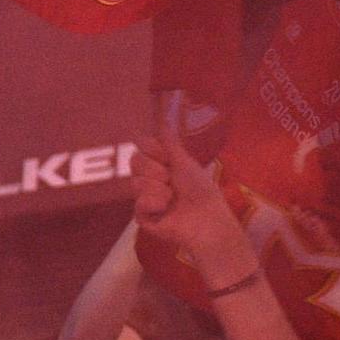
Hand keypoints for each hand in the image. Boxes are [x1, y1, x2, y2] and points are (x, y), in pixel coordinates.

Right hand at [134, 128, 253, 291]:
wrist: (205, 219)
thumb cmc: (201, 190)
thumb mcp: (185, 162)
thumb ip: (170, 142)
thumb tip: (163, 119)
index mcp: (162, 163)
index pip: (141, 146)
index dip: (151, 148)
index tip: (165, 156)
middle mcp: (151, 178)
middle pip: (134, 161)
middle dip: (155, 169)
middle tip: (171, 179)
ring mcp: (145, 197)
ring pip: (135, 182)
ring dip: (158, 188)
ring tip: (172, 198)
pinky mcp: (142, 216)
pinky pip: (138, 202)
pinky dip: (154, 204)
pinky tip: (165, 210)